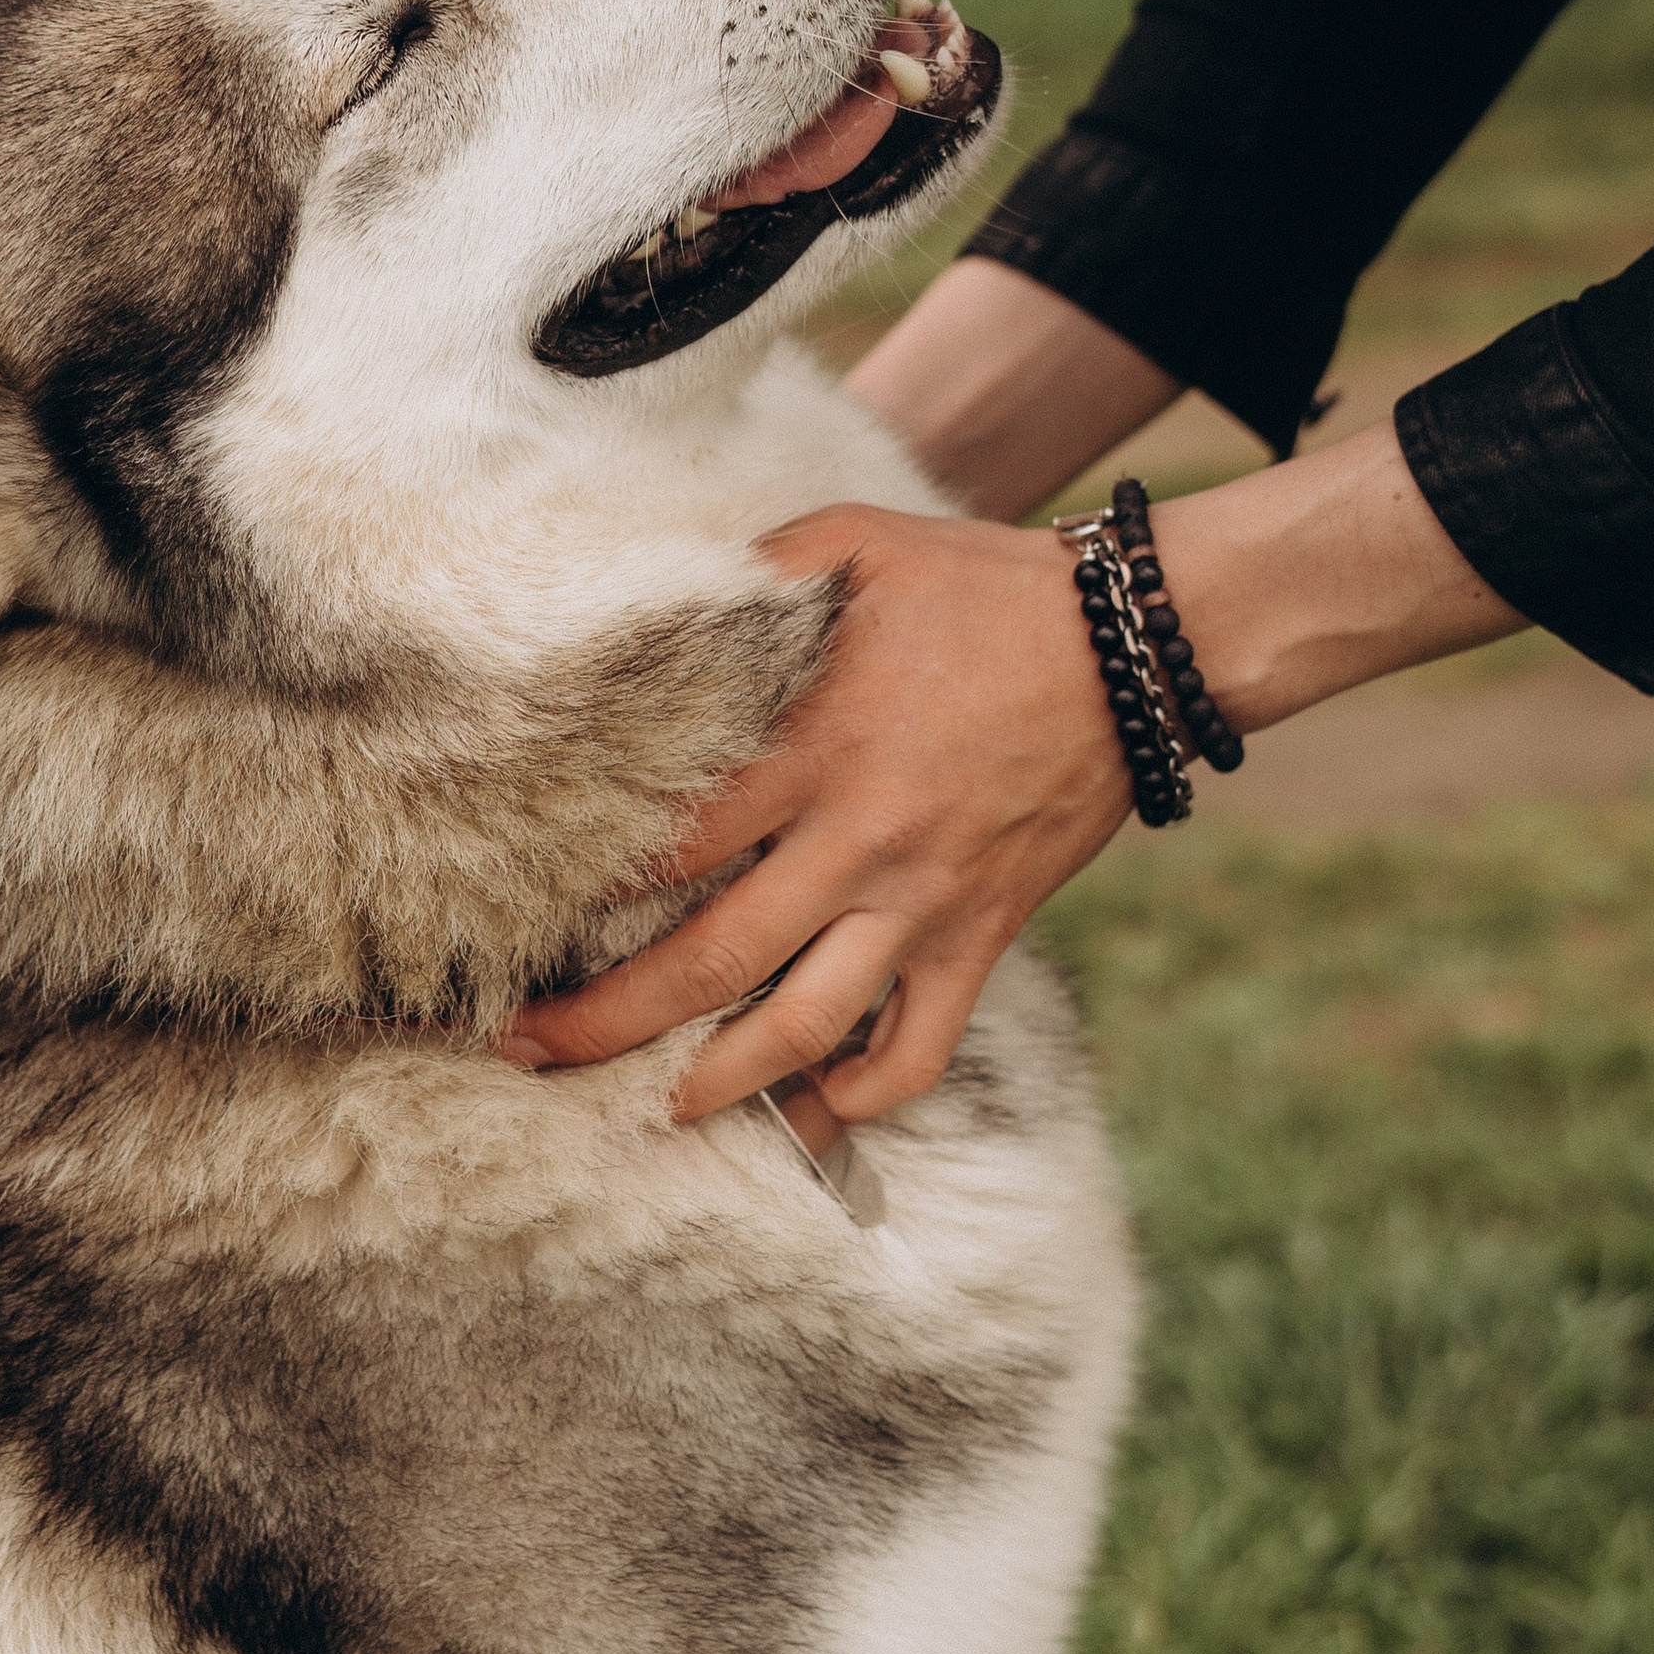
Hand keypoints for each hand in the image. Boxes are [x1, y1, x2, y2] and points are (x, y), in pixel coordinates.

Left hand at [504, 502, 1133, 1119]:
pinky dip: (866, 1096)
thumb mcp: (858, 543)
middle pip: (711, 960)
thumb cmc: (984, 587)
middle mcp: (860, 839)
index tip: (518, 913)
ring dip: (719, 1082)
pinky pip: (921, 1046)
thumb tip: (667, 592)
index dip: (587, 884)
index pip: (673, 840)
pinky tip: (816, 1110)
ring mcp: (923, 900)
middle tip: (524, 1049)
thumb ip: (758, 569)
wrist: (1136, 644)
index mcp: (815, 745)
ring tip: (653, 1111)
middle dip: (607, 1021)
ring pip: (806, 1026)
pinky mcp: (982, 935)